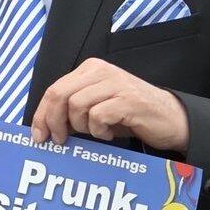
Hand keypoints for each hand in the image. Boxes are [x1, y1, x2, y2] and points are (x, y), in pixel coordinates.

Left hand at [30, 58, 189, 150]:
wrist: (171, 119)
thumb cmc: (129, 114)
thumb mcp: (96, 106)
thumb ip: (71, 109)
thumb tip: (43, 126)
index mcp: (89, 69)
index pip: (54, 89)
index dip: (41, 114)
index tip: (38, 135)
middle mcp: (101, 71)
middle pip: (60, 95)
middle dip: (53, 121)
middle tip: (59, 140)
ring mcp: (115, 84)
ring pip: (76, 105)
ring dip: (81, 126)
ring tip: (96, 132)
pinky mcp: (128, 100)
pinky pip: (98, 116)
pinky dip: (99, 130)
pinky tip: (110, 133)